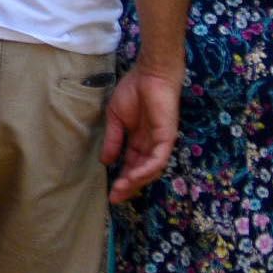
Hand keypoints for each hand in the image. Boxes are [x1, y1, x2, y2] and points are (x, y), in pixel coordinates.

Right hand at [102, 62, 179, 203]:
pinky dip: (147, 168)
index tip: (110, 193)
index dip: (122, 179)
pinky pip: (159, 158)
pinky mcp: (167, 137)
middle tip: (115, 197)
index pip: (131, 165)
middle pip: (141, 171)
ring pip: (151, 169)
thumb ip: (113, 140)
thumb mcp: (115, 119)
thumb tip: (105, 161)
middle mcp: (151, 145)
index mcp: (139, 141)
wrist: (149, 75)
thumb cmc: (133, 91)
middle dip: (128, 185)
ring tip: (121, 188)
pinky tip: (134, 176)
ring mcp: (160, 142)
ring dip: (137, 180)